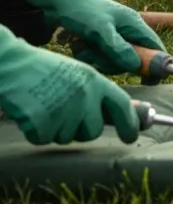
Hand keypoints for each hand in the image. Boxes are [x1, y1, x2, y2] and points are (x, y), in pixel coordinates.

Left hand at [0, 0, 163, 75]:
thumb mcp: (100, 30)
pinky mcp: (98, 40)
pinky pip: (98, 57)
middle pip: (132, 59)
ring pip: (113, 60)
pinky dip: (87, 55)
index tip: (147, 81)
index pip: (155, 47)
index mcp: (134, 25)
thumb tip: (136, 66)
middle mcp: (126, 31)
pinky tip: (76, 45)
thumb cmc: (81, 9)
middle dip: (113, 62)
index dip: (155, 64)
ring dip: (96, 58)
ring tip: (81, 47)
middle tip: (97, 58)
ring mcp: (112, 37)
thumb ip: (118, 48)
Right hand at [0, 27, 139, 144]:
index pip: (122, 105)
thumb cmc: (44, 71)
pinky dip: (36, 132)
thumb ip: (100, 95)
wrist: (11, 64)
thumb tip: (130, 114)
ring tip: (45, 106)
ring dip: (55, 129)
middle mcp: (84, 95)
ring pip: (66, 137)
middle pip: (93, 131)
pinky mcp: (42, 122)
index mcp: (95, 81)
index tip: (130, 137)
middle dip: (79, 129)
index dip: (130, 124)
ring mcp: (64, 108)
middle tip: (62, 113)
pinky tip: (31, 112)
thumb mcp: (79, 75)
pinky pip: (43, 139)